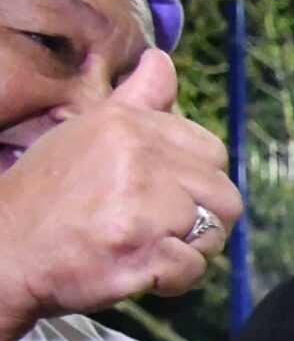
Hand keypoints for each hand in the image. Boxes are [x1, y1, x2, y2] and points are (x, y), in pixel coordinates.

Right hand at [0, 50, 238, 340]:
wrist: (4, 248)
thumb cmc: (49, 195)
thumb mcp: (86, 132)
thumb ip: (136, 101)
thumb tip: (162, 61)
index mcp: (128, 124)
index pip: (212, 151)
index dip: (196, 182)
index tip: (163, 195)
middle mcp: (137, 156)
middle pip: (224, 196)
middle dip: (201, 221)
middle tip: (156, 228)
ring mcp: (140, 204)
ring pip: (213, 233)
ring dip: (187, 250)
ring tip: (144, 245)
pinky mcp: (140, 249)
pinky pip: (193, 268)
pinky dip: (172, 279)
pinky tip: (135, 267)